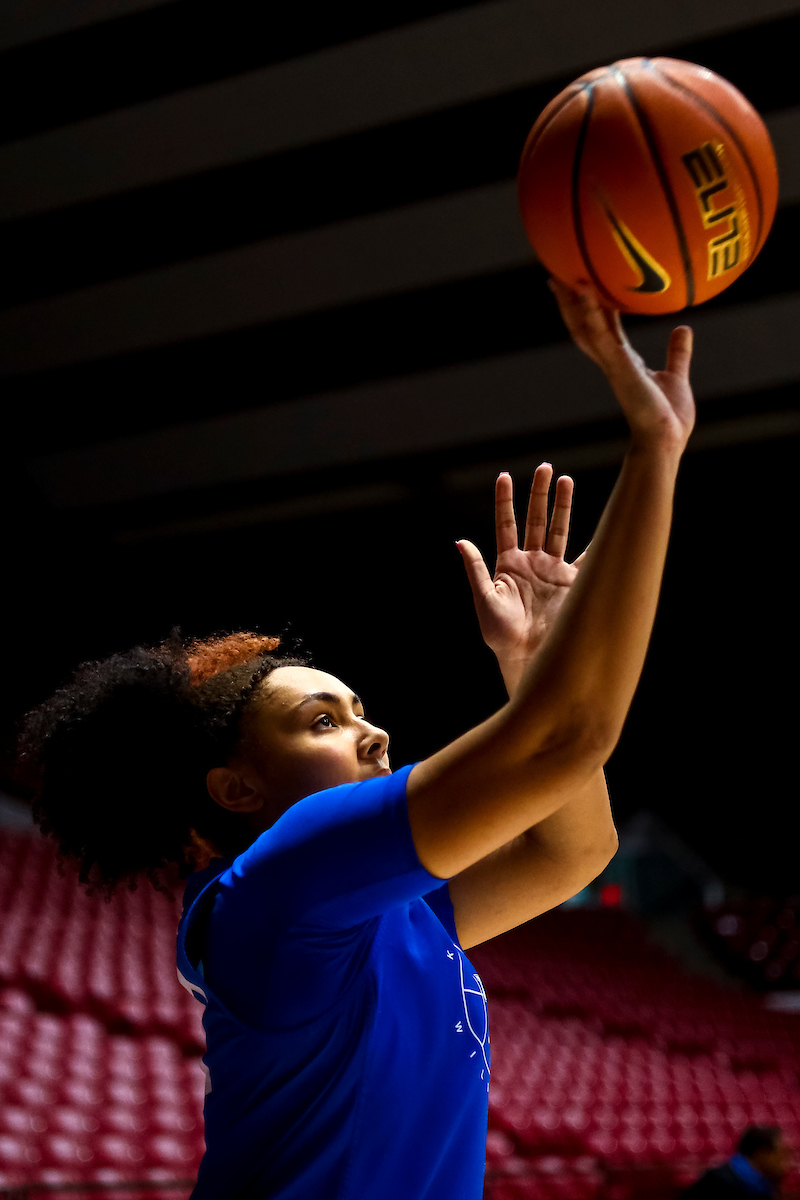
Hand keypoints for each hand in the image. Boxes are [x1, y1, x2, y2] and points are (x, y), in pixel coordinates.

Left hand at [457, 466, 588, 691]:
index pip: (506, 524)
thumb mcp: (484, 600)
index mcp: (508, 564)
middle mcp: (532, 562)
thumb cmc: (501, 634)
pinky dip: (595, 540)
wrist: (530, 657)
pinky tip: (601, 521)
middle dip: (539, 493)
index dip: (505, 500)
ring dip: (562, 505)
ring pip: (559, 530)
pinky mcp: (573, 583)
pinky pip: (586, 556)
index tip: (504, 476)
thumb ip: (476, 569)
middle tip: (544, 467)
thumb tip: (460, 541)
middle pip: (536, 519)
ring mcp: (553, 571)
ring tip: (565, 479)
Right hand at [549, 278, 695, 452]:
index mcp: (623, 360)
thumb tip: (683, 328)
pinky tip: (586, 292)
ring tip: (559, 277)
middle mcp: (612, 360)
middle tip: (555, 274)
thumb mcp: (675, 375)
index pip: (601, 326)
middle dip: (567, 301)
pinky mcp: (619, 368)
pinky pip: (602, 336)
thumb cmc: (669, 417)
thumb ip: (677, 352)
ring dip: (571, 303)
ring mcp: (612, 364)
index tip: (579, 282)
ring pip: (584, 328)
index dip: (590, 305)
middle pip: (582, 325)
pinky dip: (593, 314)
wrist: (666, 439)